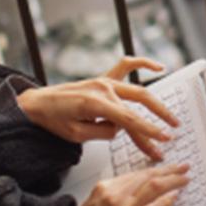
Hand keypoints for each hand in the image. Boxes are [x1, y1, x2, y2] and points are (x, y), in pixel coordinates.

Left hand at [17, 57, 177, 159]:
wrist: (35, 104)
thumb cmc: (51, 119)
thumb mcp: (76, 135)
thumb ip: (103, 132)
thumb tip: (120, 129)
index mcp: (95, 103)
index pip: (129, 120)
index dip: (148, 132)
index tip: (162, 141)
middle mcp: (102, 89)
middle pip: (138, 106)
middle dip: (157, 121)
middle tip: (170, 135)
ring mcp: (103, 82)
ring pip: (137, 92)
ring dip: (156, 105)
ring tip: (170, 117)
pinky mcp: (102, 80)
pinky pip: (126, 66)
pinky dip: (143, 64)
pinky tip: (158, 67)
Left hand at [71, 163, 189, 205]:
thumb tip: (169, 197)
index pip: (154, 187)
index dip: (173, 180)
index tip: (185, 179)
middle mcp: (111, 196)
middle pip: (145, 176)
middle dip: (167, 171)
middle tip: (183, 168)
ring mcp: (102, 190)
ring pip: (134, 174)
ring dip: (153, 171)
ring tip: (169, 170)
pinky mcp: (97, 190)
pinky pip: (122, 178)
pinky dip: (137, 176)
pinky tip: (147, 176)